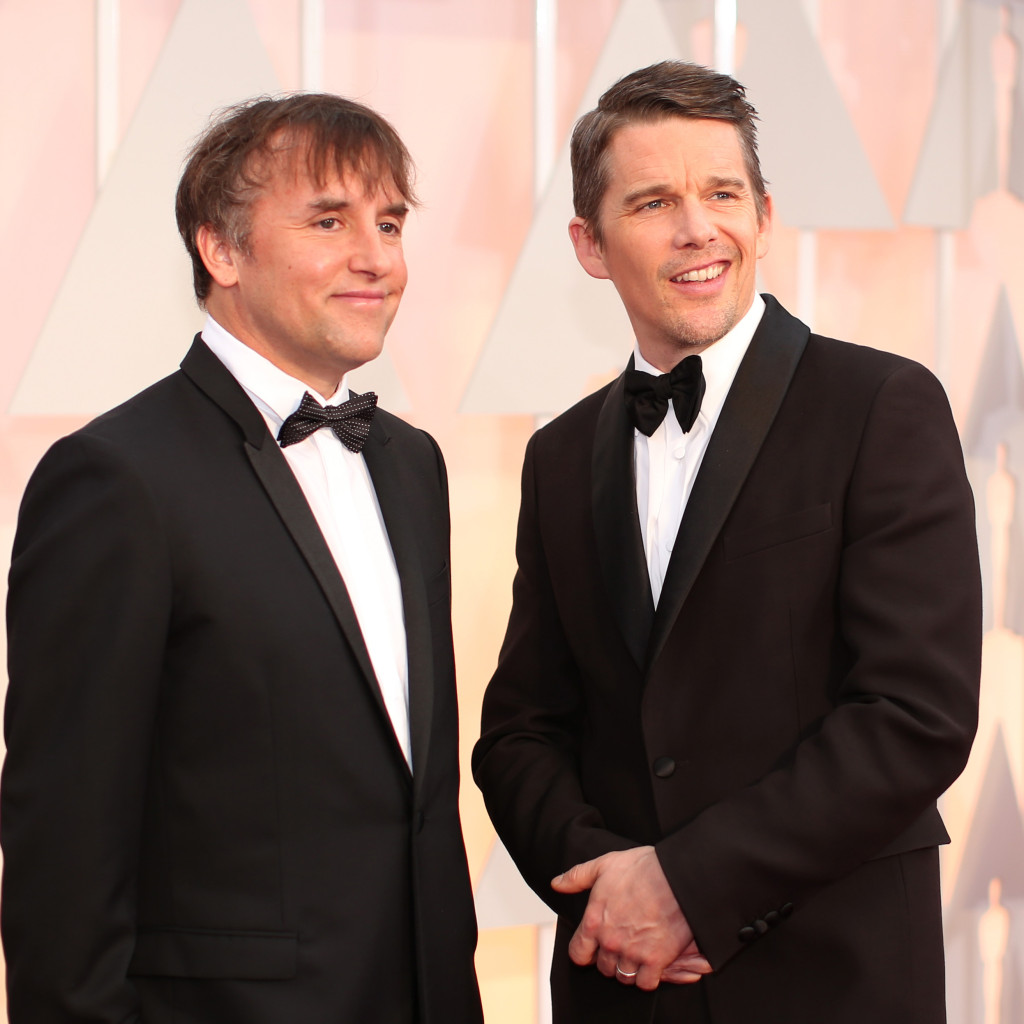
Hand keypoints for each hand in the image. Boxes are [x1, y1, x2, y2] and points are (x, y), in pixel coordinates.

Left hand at [551, 847, 711, 989]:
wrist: (677, 876)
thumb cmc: (642, 868)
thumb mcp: (604, 865)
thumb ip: (577, 877)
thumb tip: (556, 884)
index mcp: (594, 922)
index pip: (578, 954)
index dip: (584, 951)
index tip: (593, 946)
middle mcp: (610, 942)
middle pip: (603, 967)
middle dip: (609, 958)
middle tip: (621, 944)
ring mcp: (633, 953)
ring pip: (623, 977)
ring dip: (628, 968)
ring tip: (636, 953)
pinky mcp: (656, 960)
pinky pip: (646, 983)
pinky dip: (648, 977)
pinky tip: (652, 962)